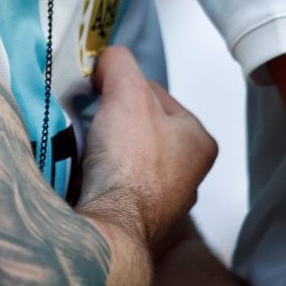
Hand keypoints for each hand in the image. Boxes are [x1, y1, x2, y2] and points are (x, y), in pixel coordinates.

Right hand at [77, 46, 216, 251]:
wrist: (111, 227)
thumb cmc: (130, 159)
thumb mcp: (126, 90)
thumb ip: (119, 63)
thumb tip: (107, 58)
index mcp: (200, 142)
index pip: (157, 94)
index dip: (125, 85)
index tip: (101, 89)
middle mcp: (189, 177)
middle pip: (142, 127)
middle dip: (115, 119)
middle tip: (93, 117)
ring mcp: (164, 206)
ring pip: (128, 159)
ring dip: (106, 149)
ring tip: (85, 145)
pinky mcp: (137, 225)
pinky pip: (116, 187)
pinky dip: (100, 177)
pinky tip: (86, 173)